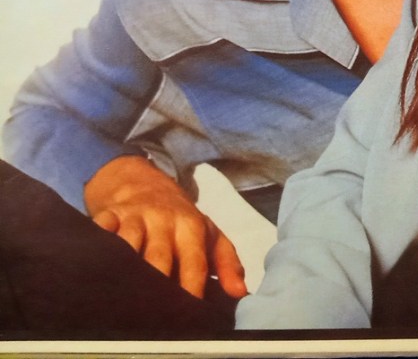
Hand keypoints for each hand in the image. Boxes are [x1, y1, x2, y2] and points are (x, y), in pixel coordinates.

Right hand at [83, 155, 246, 298]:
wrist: (146, 185)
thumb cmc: (181, 220)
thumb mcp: (210, 236)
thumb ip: (228, 264)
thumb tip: (240, 293)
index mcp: (191, 227)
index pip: (194, 263)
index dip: (192, 289)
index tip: (189, 314)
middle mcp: (163, 221)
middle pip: (159, 258)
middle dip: (157, 284)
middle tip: (154, 314)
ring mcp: (135, 217)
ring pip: (129, 244)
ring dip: (125, 267)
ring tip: (123, 297)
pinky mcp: (110, 214)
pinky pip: (101, 228)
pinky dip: (97, 243)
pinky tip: (94, 265)